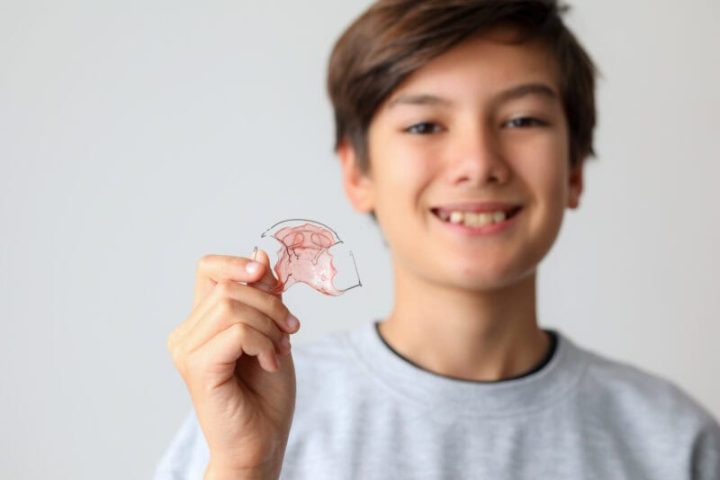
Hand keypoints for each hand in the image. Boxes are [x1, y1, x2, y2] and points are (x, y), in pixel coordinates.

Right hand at [167, 249, 298, 477]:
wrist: (262, 441)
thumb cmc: (265, 393)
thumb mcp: (273, 331)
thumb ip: (264, 297)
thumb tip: (261, 255)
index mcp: (202, 322)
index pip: (208, 268)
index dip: (238, 263)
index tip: (268, 276)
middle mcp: (187, 333)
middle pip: (230, 286)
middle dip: (271, 303)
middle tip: (290, 329)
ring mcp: (187, 350)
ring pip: (233, 306)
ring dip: (270, 325)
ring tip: (278, 350)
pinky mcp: (198, 367)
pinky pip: (237, 332)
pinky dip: (263, 343)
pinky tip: (270, 363)